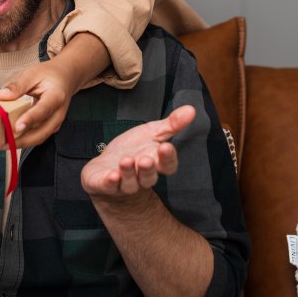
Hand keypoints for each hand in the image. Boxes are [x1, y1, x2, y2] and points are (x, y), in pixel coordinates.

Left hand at [0, 58, 78, 147]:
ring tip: (3, 144)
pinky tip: (10, 139)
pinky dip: (25, 140)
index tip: (17, 127)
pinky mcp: (51, 127)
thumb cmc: (49, 75)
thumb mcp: (32, 73)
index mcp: (56, 96)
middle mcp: (58, 113)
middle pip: (42, 132)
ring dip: (22, 143)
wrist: (65, 78)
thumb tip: (1, 95)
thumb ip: (17, 85)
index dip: (30, 119)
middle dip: (22, 140)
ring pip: (39, 138)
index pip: (43, 110)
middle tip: (2, 143)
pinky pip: (38, 136)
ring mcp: (56, 122)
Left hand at [80, 105, 195, 197]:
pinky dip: (111, 182)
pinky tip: (111, 176)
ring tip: (126, 160)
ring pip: (130, 183)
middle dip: (148, 169)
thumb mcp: (152, 132)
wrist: (106, 166)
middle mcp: (141, 176)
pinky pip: (109, 186)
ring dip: (128, 173)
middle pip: (149, 177)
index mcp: (155, 163)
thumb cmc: (132, 148)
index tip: (166, 147)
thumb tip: (192, 109)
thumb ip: (171, 124)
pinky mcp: (105, 184)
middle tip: (147, 159)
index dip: (168, 158)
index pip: (167, 165)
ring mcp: (123, 182)